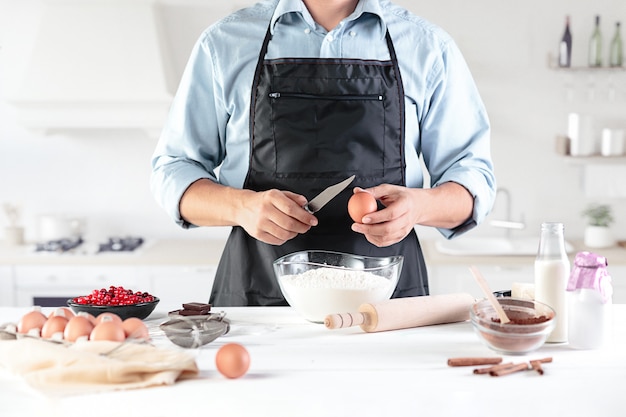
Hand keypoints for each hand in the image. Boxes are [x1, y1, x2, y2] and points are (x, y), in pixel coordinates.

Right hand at [237, 189, 317, 244]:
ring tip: (296, 229)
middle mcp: (265, 210)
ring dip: (295, 233)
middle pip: (289, 223)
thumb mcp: (278, 193)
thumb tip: (305, 203)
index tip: (312, 220)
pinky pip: (277, 240)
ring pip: (284, 234)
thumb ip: (293, 198)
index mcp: (271, 197)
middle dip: (302, 227)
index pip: (291, 209)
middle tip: (307, 226)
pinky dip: (285, 238)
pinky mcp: (258, 234)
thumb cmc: (262, 201)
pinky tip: (285, 232)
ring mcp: (260, 223)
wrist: (242, 207)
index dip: (305, 216)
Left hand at [350, 182, 473, 246]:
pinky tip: (368, 233)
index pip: (391, 213)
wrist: (418, 206)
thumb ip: (373, 191)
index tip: (363, 218)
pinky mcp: (400, 236)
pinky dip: (374, 240)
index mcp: (405, 204)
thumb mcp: (389, 189)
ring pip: (386, 238)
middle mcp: (406, 219)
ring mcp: (404, 230)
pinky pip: (386, 242)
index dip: (377, 217)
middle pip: (388, 229)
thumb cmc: (402, 197)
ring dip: (370, 235)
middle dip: (369, 229)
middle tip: (356, 226)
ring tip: (360, 228)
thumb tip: (358, 192)